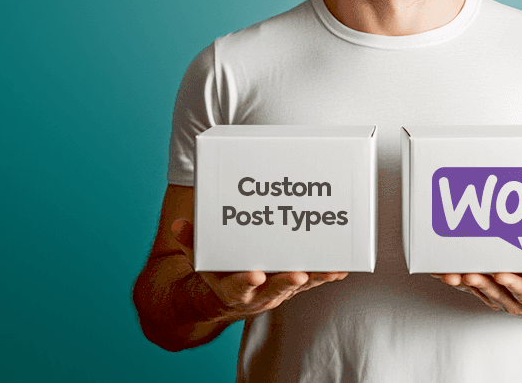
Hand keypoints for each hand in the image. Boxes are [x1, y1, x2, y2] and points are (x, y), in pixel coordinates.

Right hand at [171, 218, 346, 321]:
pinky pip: (311, 281)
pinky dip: (325, 275)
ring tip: (332, 270)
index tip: (254, 275)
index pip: (236, 288)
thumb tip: (180, 226)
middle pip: (272, 289)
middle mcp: (255, 293)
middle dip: (286, 282)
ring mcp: (276, 290)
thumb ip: (191, 241)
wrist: (226, 296)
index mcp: (229, 288)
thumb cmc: (216, 270)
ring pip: (297, 286)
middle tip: (298, 274)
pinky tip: (341, 268)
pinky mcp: (292, 285)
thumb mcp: (199, 257)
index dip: (245, 282)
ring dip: (315, 278)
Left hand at [431, 272, 521, 320]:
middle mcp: (516, 302)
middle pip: (497, 293)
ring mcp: (499, 298)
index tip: (502, 275)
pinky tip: (440, 273)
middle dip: (482, 284)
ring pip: (479, 292)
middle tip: (470, 274)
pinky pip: (469, 287)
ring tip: (450, 275)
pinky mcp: (487, 292)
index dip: (514, 284)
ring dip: (464, 284)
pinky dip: (455, 281)